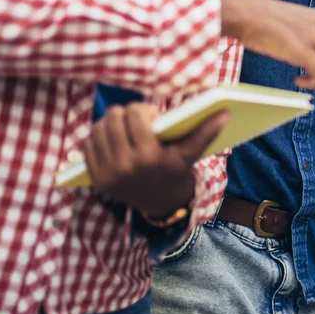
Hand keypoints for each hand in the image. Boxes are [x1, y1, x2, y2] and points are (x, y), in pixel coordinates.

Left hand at [83, 103, 228, 218]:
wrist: (161, 203)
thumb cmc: (177, 171)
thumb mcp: (191, 154)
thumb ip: (206, 132)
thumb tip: (226, 113)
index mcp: (150, 157)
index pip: (134, 114)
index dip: (144, 110)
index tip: (153, 117)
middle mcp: (126, 166)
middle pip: (113, 118)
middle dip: (126, 114)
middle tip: (138, 122)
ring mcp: (108, 174)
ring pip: (98, 129)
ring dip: (110, 124)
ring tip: (124, 129)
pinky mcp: (96, 179)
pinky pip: (88, 145)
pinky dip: (99, 138)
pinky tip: (113, 141)